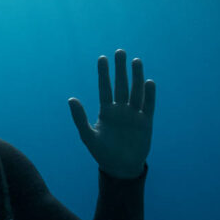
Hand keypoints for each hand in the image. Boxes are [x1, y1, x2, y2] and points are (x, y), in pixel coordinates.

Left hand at [68, 49, 155, 178]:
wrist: (120, 168)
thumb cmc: (102, 152)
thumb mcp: (88, 136)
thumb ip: (79, 118)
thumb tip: (71, 99)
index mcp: (106, 111)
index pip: (104, 88)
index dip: (103, 74)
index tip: (102, 58)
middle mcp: (120, 109)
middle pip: (121, 85)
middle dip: (120, 69)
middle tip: (120, 52)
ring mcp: (133, 115)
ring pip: (135, 92)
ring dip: (136, 77)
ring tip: (136, 61)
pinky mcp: (145, 122)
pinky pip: (147, 106)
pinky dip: (148, 95)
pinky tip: (148, 82)